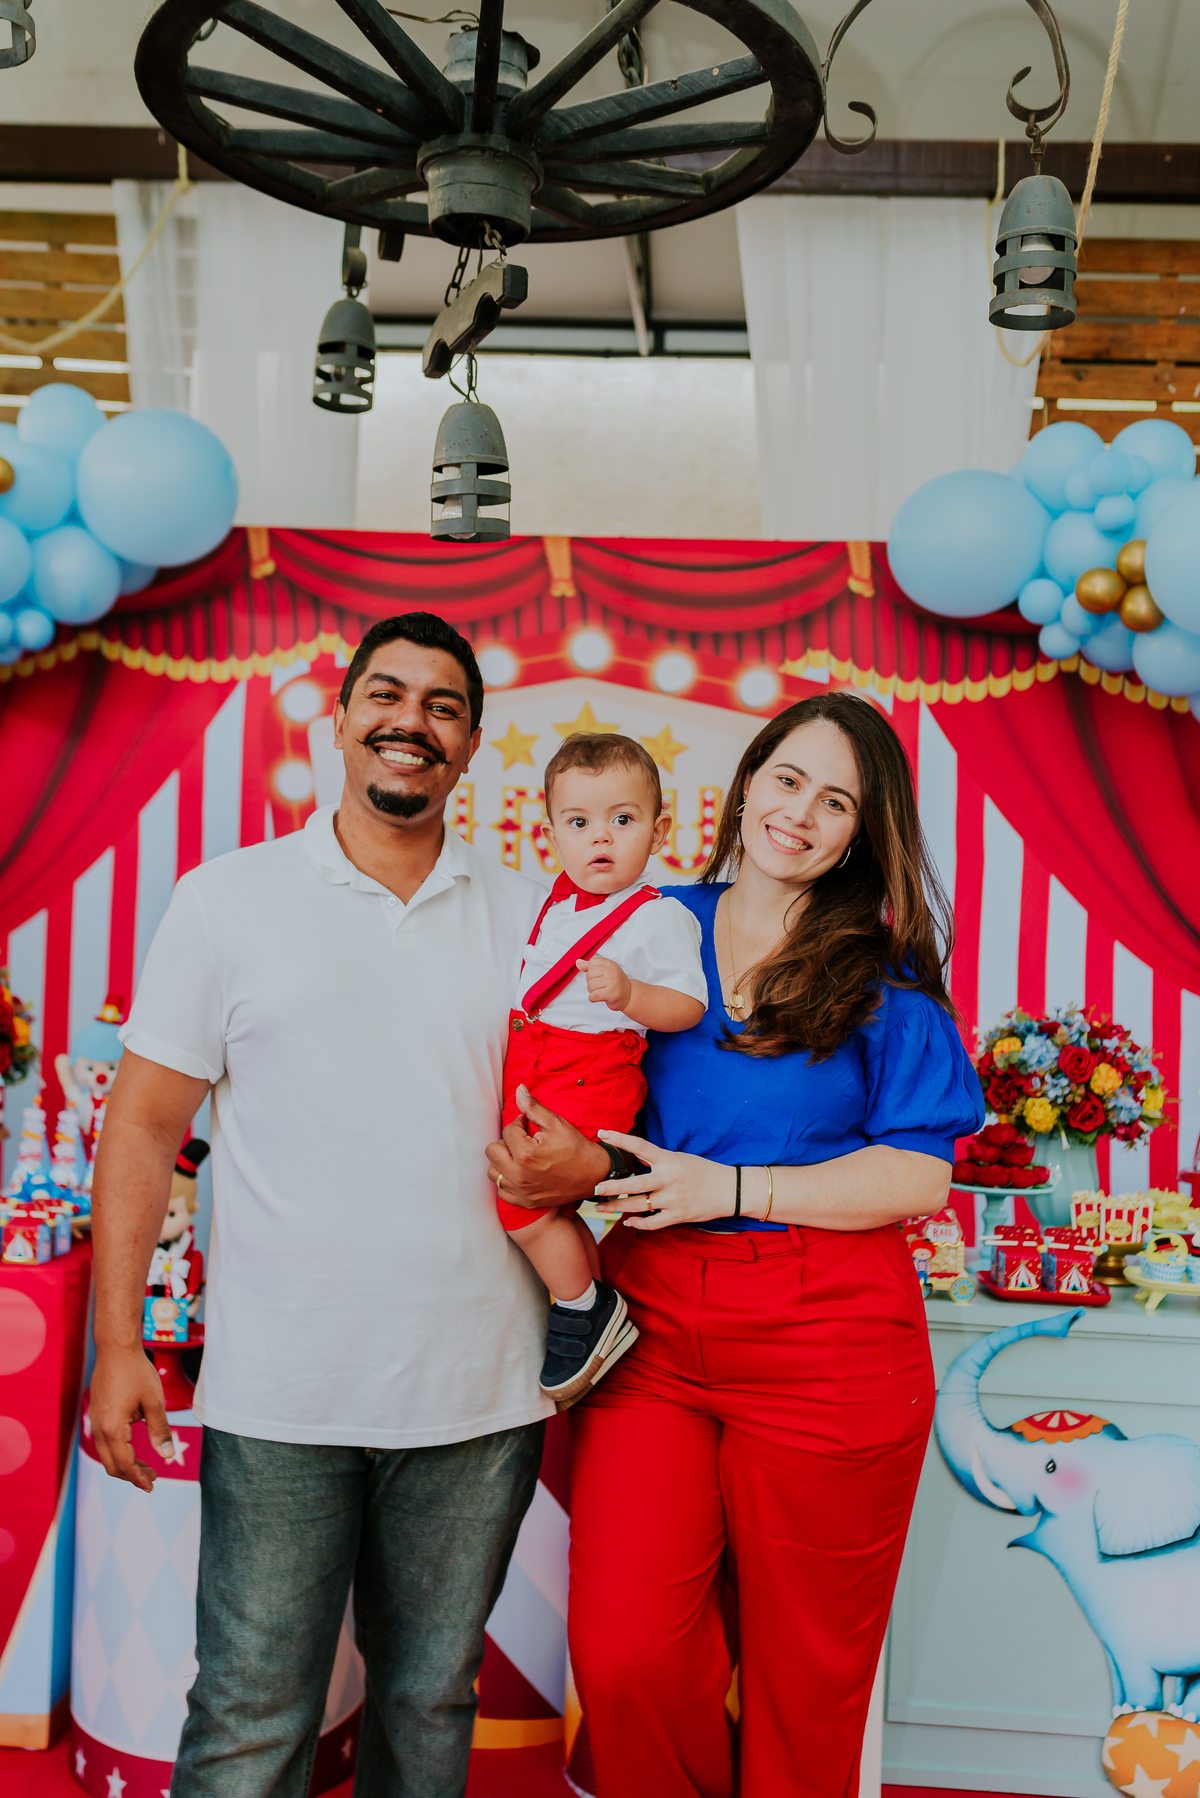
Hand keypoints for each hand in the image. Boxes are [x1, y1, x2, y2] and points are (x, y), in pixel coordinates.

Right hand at [89, 1344, 173, 1491]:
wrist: (115, 1349)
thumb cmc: (136, 1372)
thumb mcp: (154, 1401)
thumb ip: (160, 1430)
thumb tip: (167, 1456)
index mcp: (113, 1429)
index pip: (124, 1465)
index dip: (138, 1478)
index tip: (153, 1485)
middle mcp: (99, 1429)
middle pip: (112, 1466)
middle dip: (132, 1476)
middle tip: (153, 1478)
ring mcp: (95, 1422)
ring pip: (107, 1456)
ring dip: (125, 1465)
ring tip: (147, 1466)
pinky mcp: (96, 1416)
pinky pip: (104, 1443)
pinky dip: (118, 1452)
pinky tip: (134, 1449)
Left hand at [486, 1084, 609, 1208]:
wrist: (593, 1176)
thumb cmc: (576, 1148)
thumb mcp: (556, 1123)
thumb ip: (533, 1107)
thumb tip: (519, 1090)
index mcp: (526, 1154)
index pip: (507, 1131)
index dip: (519, 1124)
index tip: (529, 1125)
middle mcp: (519, 1175)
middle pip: (492, 1151)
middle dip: (506, 1141)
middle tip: (522, 1140)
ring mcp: (521, 1191)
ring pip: (493, 1172)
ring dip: (503, 1161)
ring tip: (519, 1156)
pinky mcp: (525, 1201)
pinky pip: (501, 1191)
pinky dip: (507, 1180)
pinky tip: (520, 1172)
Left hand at [577, 955, 631, 1011]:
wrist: (629, 995)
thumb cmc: (616, 983)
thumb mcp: (605, 971)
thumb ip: (590, 967)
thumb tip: (578, 962)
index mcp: (610, 964)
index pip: (592, 963)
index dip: (592, 971)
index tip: (600, 976)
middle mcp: (611, 972)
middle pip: (589, 975)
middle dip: (591, 982)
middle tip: (601, 985)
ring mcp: (612, 983)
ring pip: (590, 986)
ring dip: (593, 991)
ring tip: (602, 991)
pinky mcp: (611, 994)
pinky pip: (593, 996)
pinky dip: (593, 998)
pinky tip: (600, 997)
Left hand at [593, 1129, 737, 1231]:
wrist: (729, 1189)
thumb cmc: (702, 1171)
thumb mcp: (680, 1158)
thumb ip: (657, 1159)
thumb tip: (635, 1154)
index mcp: (669, 1160)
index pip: (640, 1146)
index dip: (620, 1139)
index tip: (602, 1134)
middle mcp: (669, 1178)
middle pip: (635, 1184)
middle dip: (613, 1187)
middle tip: (595, 1188)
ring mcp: (673, 1199)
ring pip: (639, 1205)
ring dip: (617, 1207)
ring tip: (601, 1207)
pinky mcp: (678, 1215)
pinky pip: (652, 1223)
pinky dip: (638, 1223)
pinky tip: (627, 1221)